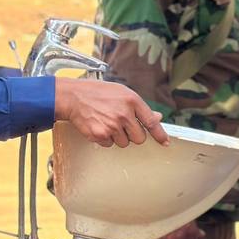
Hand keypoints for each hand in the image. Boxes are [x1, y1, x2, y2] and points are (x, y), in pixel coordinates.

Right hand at [54, 78, 169, 148]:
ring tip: (108, 123)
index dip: (159, 134)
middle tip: (122, 125)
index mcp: (132, 100)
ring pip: (124, 143)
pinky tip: (99, 126)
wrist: (74, 97)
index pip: (151, 122)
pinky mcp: (100, 135)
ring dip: (118, 137)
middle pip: (139, 138)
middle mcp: (124, 114)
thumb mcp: (122, 93)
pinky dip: (105, 139)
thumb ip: (140, 107)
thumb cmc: (98, 93)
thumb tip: (156, 118)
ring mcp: (112, 126)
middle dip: (133, 135)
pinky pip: (109, 145)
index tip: (165, 142)